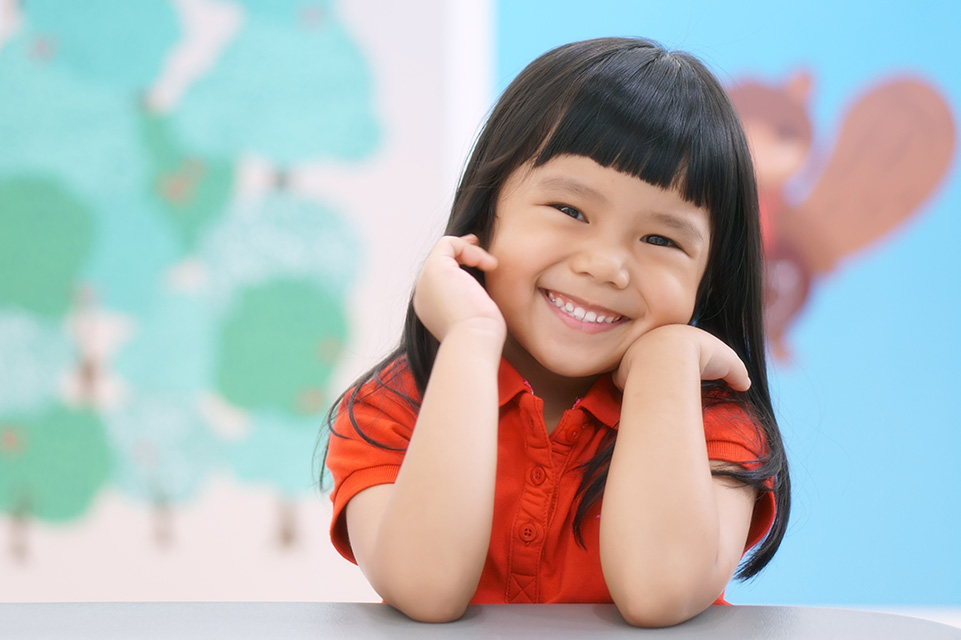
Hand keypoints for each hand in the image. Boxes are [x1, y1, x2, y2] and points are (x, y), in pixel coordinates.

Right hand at [413, 235, 505, 342]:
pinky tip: (487, 264)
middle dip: (465, 255)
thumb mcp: (477, 319)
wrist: (474, 341)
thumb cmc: (482, 337)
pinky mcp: (435, 269)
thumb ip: (475, 304)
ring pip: (444, 252)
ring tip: (490, 265)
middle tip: (487, 259)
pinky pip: (448, 244)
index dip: (462, 269)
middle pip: (441, 264)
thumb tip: (484, 293)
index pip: (443, 281)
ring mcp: (425, 281)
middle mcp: (423, 295)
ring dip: (471, 252)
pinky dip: (470, 249)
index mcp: (430, 309)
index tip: (484, 265)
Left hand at [613, 324, 750, 391]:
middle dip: (660, 371)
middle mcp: (651, 341)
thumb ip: (737, 372)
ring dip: (644, 381)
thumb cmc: (703, 356)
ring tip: (655, 396)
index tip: (689, 374)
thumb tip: (745, 385)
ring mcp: (634, 355)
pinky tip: (642, 400)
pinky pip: (626, 382)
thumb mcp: (728, 362)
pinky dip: (634, 391)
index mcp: (675, 334)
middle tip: (669, 387)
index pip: (678, 348)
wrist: (670, 357)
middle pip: (654, 358)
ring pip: (637, 369)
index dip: (684, 361)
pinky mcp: (621, 371)